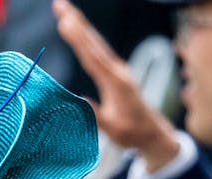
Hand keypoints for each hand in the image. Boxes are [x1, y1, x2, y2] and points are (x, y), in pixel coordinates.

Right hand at [52, 0, 181, 169]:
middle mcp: (117, 71)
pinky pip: (99, 49)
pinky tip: (79, 29)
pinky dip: (87, 37)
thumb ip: (97, 115)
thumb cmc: (133, 133)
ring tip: (64, 10)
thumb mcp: (114, 129)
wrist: (152, 132)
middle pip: (93, 42)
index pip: (92, 57)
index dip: (78, 40)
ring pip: (96, 43)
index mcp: (115, 83)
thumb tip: (79, 100)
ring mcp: (117, 69)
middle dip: (76, 22)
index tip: (65, 23)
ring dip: (80, 25)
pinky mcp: (116, 71)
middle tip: (59, 5)